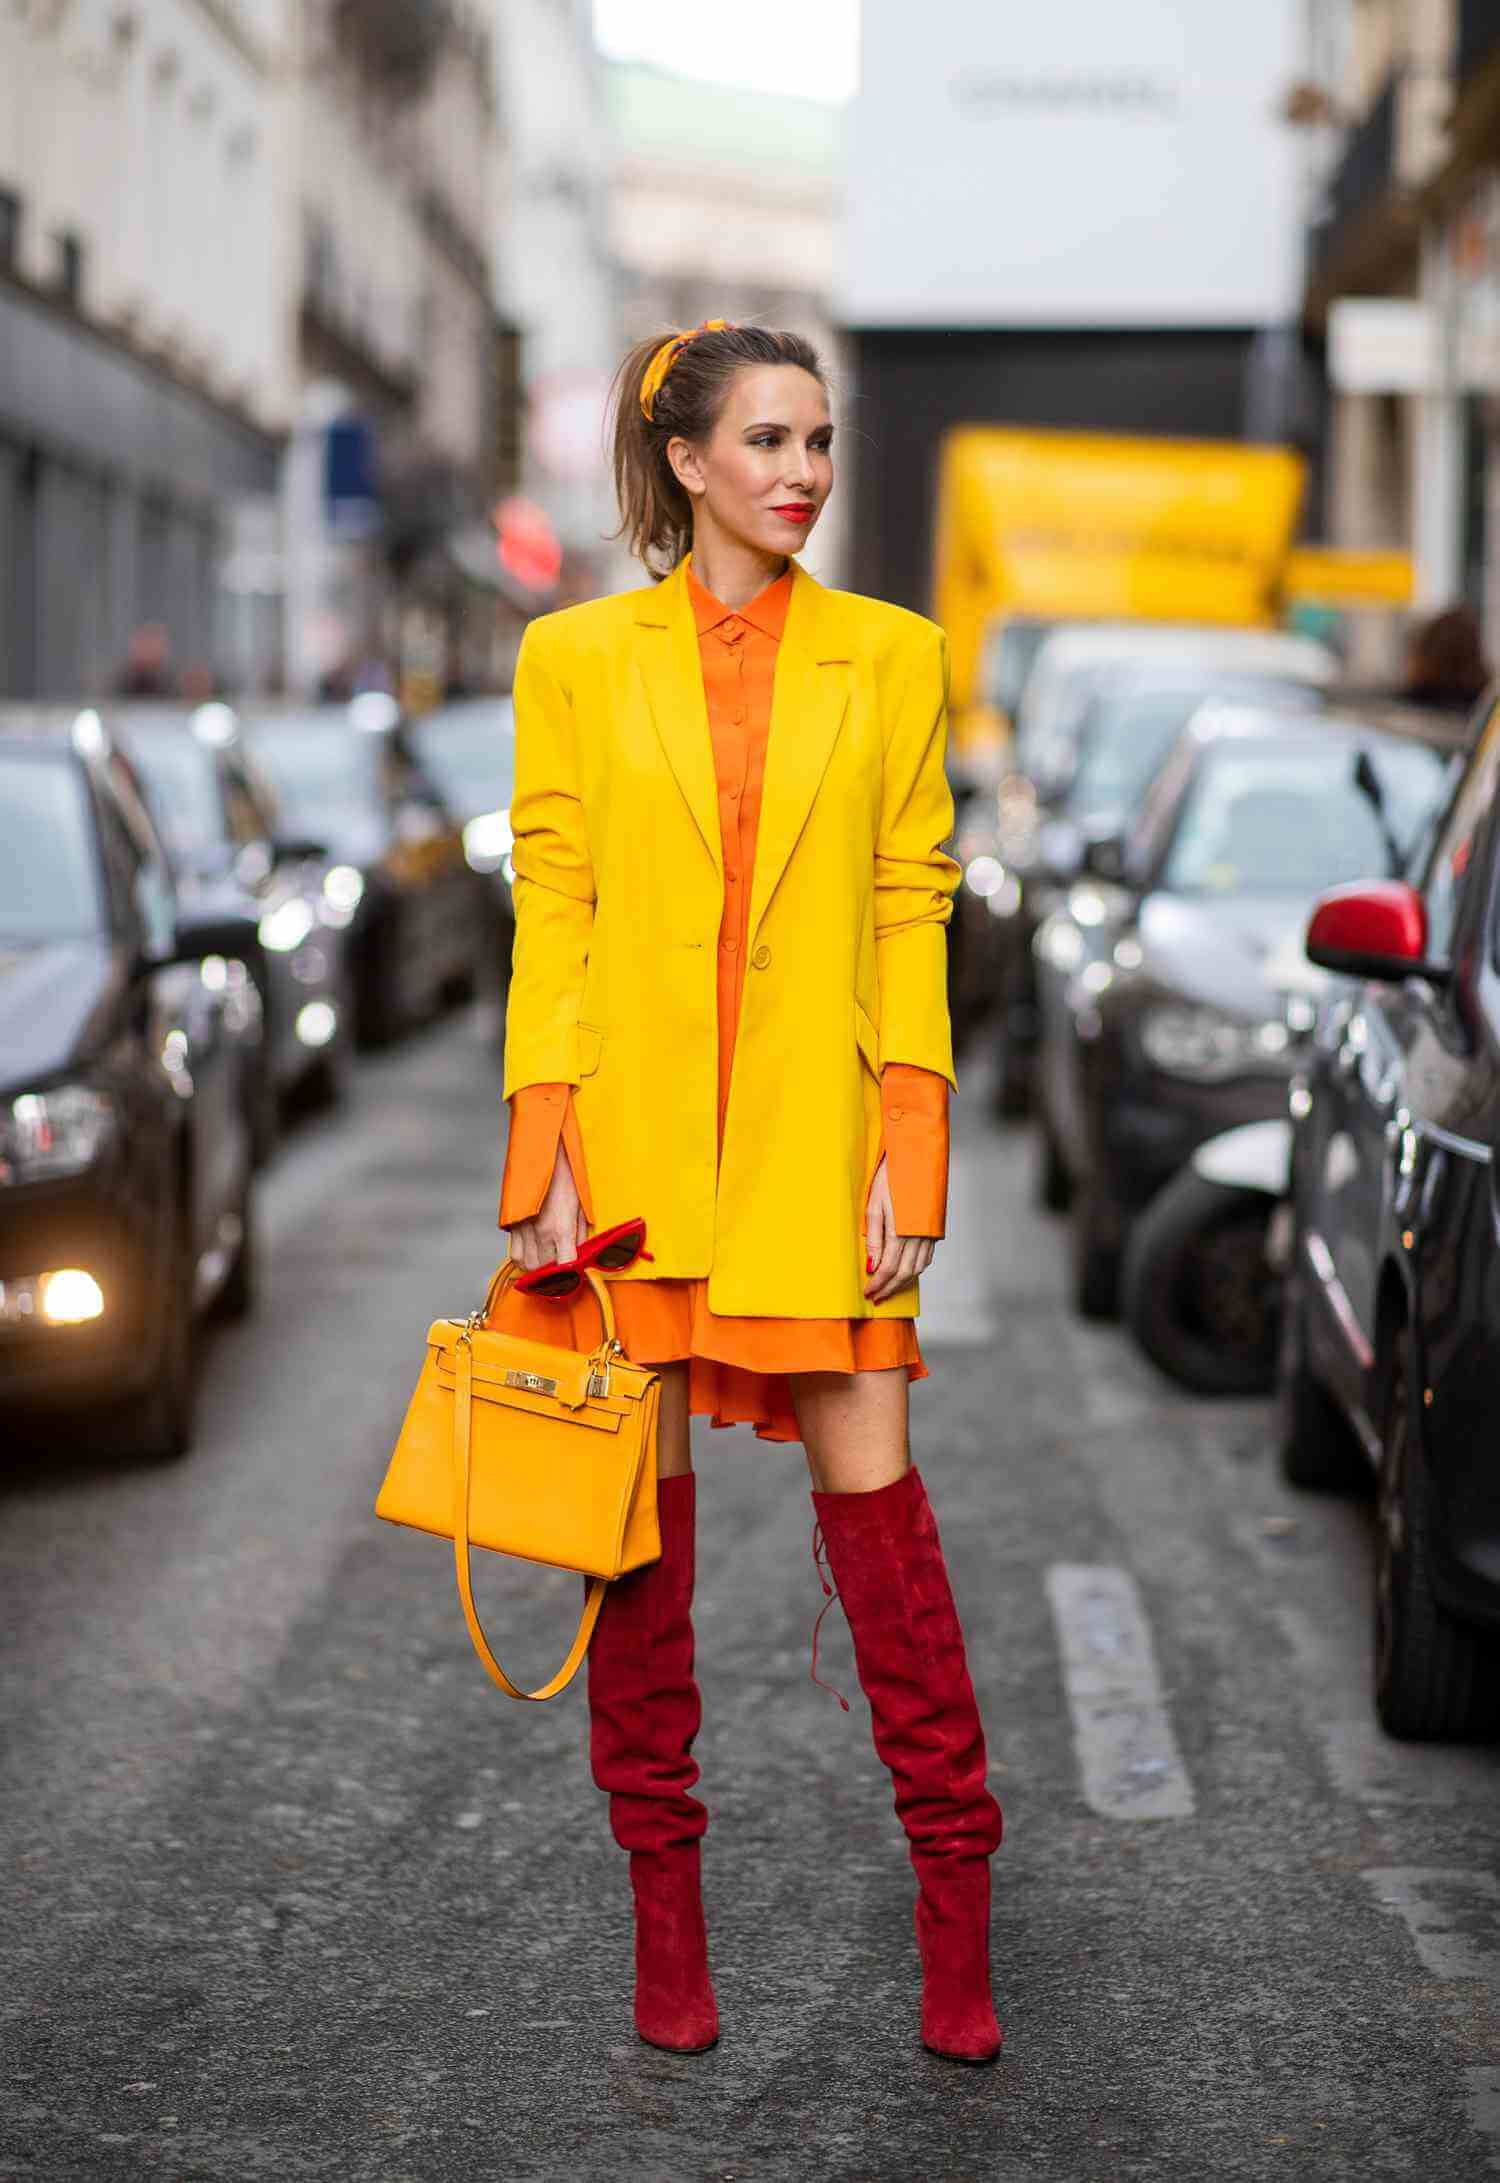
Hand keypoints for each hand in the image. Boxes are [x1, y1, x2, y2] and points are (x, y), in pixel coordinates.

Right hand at [509, 1139, 588, 1271]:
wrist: (543, 1154)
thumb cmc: (567, 1178)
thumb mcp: (582, 1207)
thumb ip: (581, 1236)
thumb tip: (581, 1256)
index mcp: (561, 1229)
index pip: (565, 1268)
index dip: (571, 1277)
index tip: (575, 1276)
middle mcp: (540, 1233)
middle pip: (544, 1271)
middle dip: (555, 1274)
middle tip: (564, 1269)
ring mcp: (523, 1230)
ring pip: (527, 1265)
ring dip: (539, 1269)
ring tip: (550, 1261)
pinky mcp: (512, 1225)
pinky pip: (515, 1254)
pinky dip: (524, 1260)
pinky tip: (535, 1254)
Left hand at [863, 1154, 935, 1303]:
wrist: (916, 1159)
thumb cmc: (891, 1178)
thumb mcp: (874, 1206)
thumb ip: (874, 1238)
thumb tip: (871, 1265)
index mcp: (901, 1231)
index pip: (888, 1268)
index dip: (878, 1284)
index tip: (868, 1293)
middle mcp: (918, 1236)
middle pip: (904, 1274)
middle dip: (889, 1288)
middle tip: (877, 1297)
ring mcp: (929, 1234)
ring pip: (917, 1269)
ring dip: (902, 1282)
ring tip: (888, 1289)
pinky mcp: (934, 1231)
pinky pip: (926, 1258)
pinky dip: (915, 1270)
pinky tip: (905, 1272)